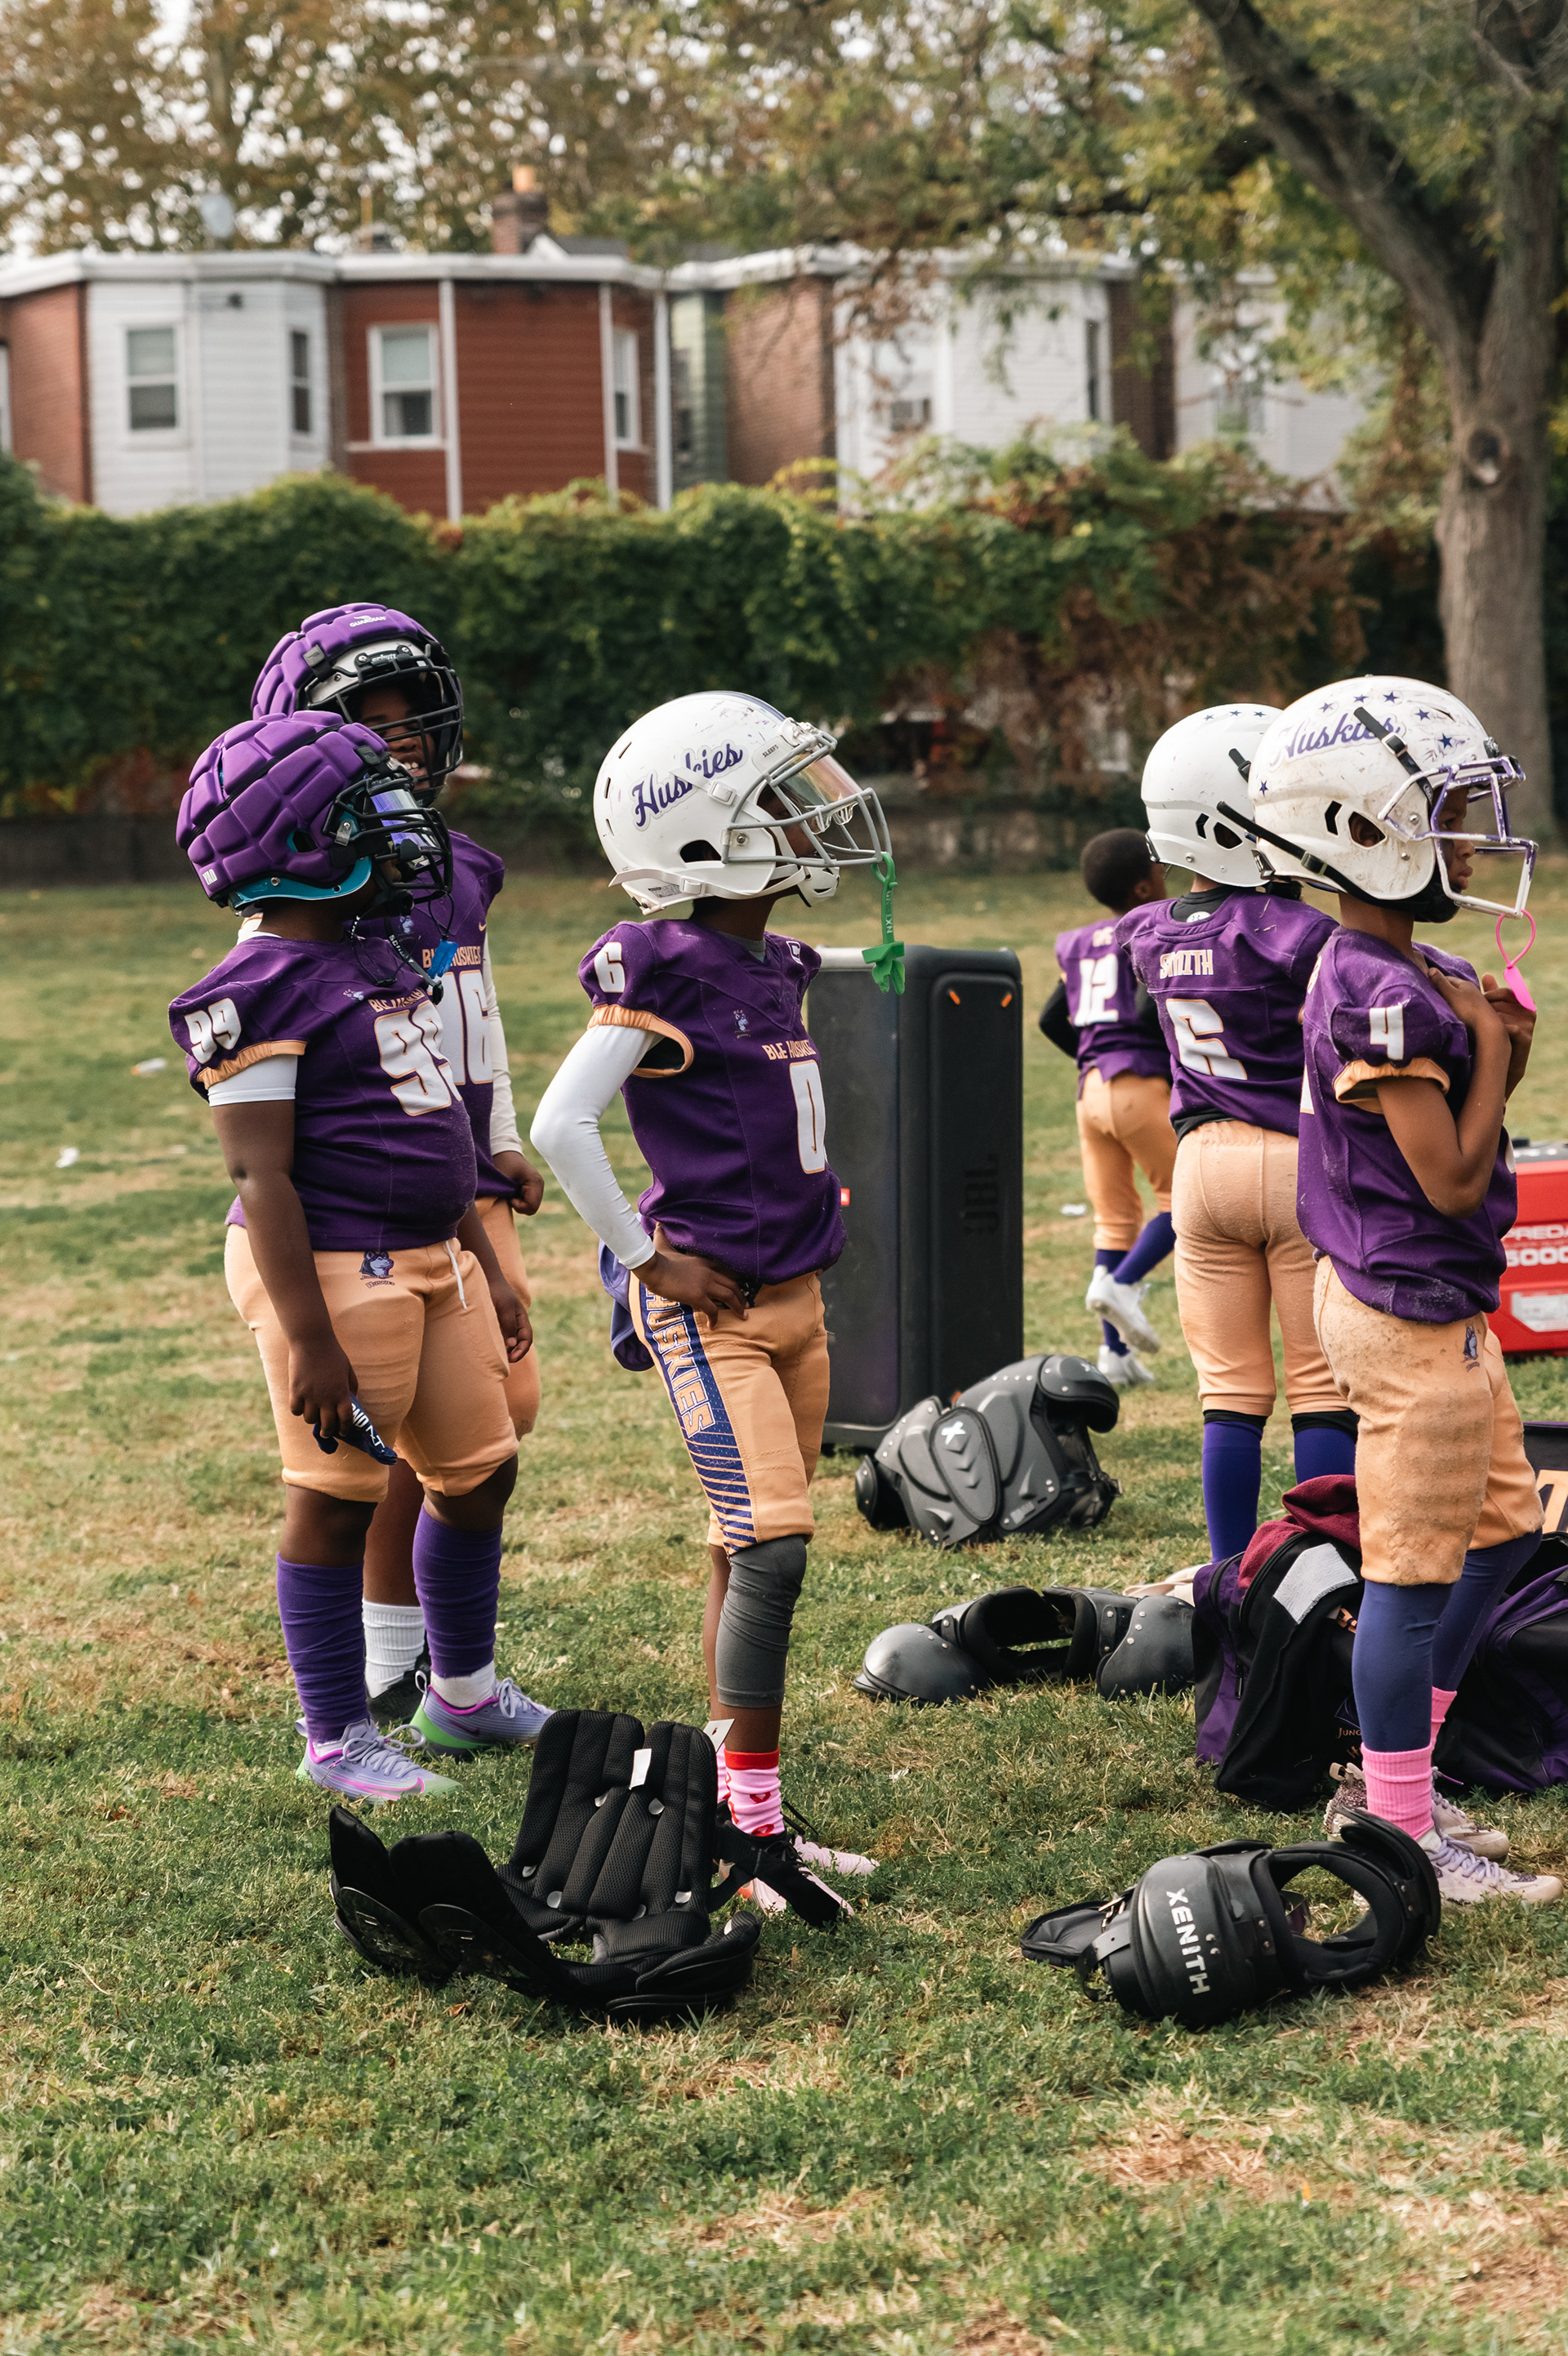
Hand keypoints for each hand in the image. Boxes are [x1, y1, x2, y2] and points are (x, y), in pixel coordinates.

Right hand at [287, 1329, 358, 1439]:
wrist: (312, 1341)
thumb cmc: (333, 1354)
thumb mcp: (348, 1370)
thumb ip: (351, 1386)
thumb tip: (352, 1400)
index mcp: (342, 1393)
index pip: (346, 1419)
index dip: (345, 1428)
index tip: (343, 1431)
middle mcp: (327, 1398)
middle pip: (328, 1425)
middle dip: (328, 1432)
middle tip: (326, 1431)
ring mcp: (310, 1396)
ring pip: (310, 1419)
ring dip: (312, 1418)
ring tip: (313, 1412)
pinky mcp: (296, 1391)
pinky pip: (295, 1410)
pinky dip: (298, 1410)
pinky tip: (301, 1404)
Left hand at [490, 1275, 532, 1361]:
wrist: (487, 1279)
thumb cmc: (497, 1292)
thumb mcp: (504, 1308)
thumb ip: (509, 1325)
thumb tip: (512, 1345)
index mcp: (522, 1319)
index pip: (527, 1339)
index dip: (522, 1350)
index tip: (512, 1358)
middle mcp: (515, 1323)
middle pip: (520, 1342)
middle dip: (515, 1354)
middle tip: (504, 1361)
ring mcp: (506, 1323)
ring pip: (510, 1341)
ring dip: (507, 1350)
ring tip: (498, 1358)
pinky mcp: (496, 1323)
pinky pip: (500, 1337)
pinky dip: (499, 1345)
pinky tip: (491, 1348)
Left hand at [493, 1149, 544, 1215]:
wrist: (501, 1150)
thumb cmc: (500, 1163)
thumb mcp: (501, 1181)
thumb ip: (504, 1197)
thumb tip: (504, 1210)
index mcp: (535, 1182)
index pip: (531, 1207)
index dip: (518, 1206)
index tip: (508, 1196)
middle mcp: (540, 1184)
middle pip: (532, 1208)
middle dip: (518, 1205)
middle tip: (508, 1194)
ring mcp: (538, 1185)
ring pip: (530, 1206)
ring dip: (518, 1202)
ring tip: (510, 1191)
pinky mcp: (533, 1186)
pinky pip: (528, 1201)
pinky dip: (519, 1199)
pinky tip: (512, 1190)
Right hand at [637, 1225, 747, 1320]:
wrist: (652, 1268)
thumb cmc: (656, 1258)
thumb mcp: (663, 1245)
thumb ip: (662, 1236)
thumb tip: (658, 1225)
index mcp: (703, 1261)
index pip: (724, 1270)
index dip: (733, 1280)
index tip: (737, 1289)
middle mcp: (708, 1272)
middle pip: (732, 1284)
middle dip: (741, 1296)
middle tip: (746, 1306)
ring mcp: (704, 1284)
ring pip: (729, 1296)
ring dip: (738, 1307)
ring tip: (742, 1317)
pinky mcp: (697, 1296)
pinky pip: (713, 1310)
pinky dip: (715, 1319)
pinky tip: (713, 1326)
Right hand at [1425, 962, 1505, 1048]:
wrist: (1486, 1028)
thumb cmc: (1467, 1009)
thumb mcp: (1451, 994)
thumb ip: (1440, 983)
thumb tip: (1431, 969)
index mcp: (1465, 984)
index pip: (1448, 979)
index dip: (1436, 981)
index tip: (1426, 986)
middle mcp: (1470, 992)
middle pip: (1453, 989)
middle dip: (1442, 991)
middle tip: (1429, 997)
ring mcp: (1473, 1004)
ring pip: (1457, 1000)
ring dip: (1448, 1002)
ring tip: (1437, 1007)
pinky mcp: (1474, 1015)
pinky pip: (1460, 1009)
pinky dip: (1453, 1010)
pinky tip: (1449, 1016)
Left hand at [1480, 971, 1535, 1093]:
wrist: (1505, 1062)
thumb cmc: (1498, 1033)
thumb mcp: (1495, 1011)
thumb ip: (1492, 993)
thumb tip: (1487, 974)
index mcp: (1524, 1001)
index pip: (1507, 992)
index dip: (1491, 996)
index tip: (1478, 1003)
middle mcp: (1530, 1011)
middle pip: (1504, 1004)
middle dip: (1487, 1009)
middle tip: (1475, 1016)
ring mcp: (1529, 1024)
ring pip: (1502, 1016)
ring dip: (1489, 1021)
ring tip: (1479, 1028)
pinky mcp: (1526, 1037)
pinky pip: (1507, 1028)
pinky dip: (1496, 1032)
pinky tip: (1488, 1036)